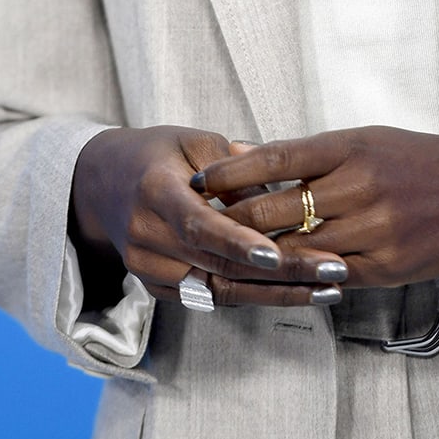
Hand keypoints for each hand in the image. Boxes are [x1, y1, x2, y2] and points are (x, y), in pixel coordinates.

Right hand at [69, 126, 349, 307]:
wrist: (103, 184)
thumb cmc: (159, 154)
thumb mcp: (195, 142)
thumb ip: (237, 165)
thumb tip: (282, 187)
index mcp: (154, 192)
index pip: (198, 224)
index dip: (237, 242)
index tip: (276, 254)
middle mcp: (146, 237)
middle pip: (218, 263)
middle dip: (281, 271)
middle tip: (334, 270)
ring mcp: (149, 268)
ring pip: (219, 288)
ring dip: (277, 291)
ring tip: (329, 288)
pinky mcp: (158, 288)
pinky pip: (212, 296)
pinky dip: (255, 295)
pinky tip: (299, 291)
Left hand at [190, 127, 438, 287]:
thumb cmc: (419, 160)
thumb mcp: (367, 141)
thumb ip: (313, 155)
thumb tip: (249, 157)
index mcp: (352, 147)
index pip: (276, 157)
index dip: (232, 170)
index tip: (199, 179)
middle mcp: (360, 187)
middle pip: (277, 207)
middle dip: (233, 218)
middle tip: (196, 224)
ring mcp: (373, 231)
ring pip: (296, 250)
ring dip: (257, 256)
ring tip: (221, 259)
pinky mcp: (386, 268)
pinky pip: (328, 277)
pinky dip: (297, 279)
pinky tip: (272, 281)